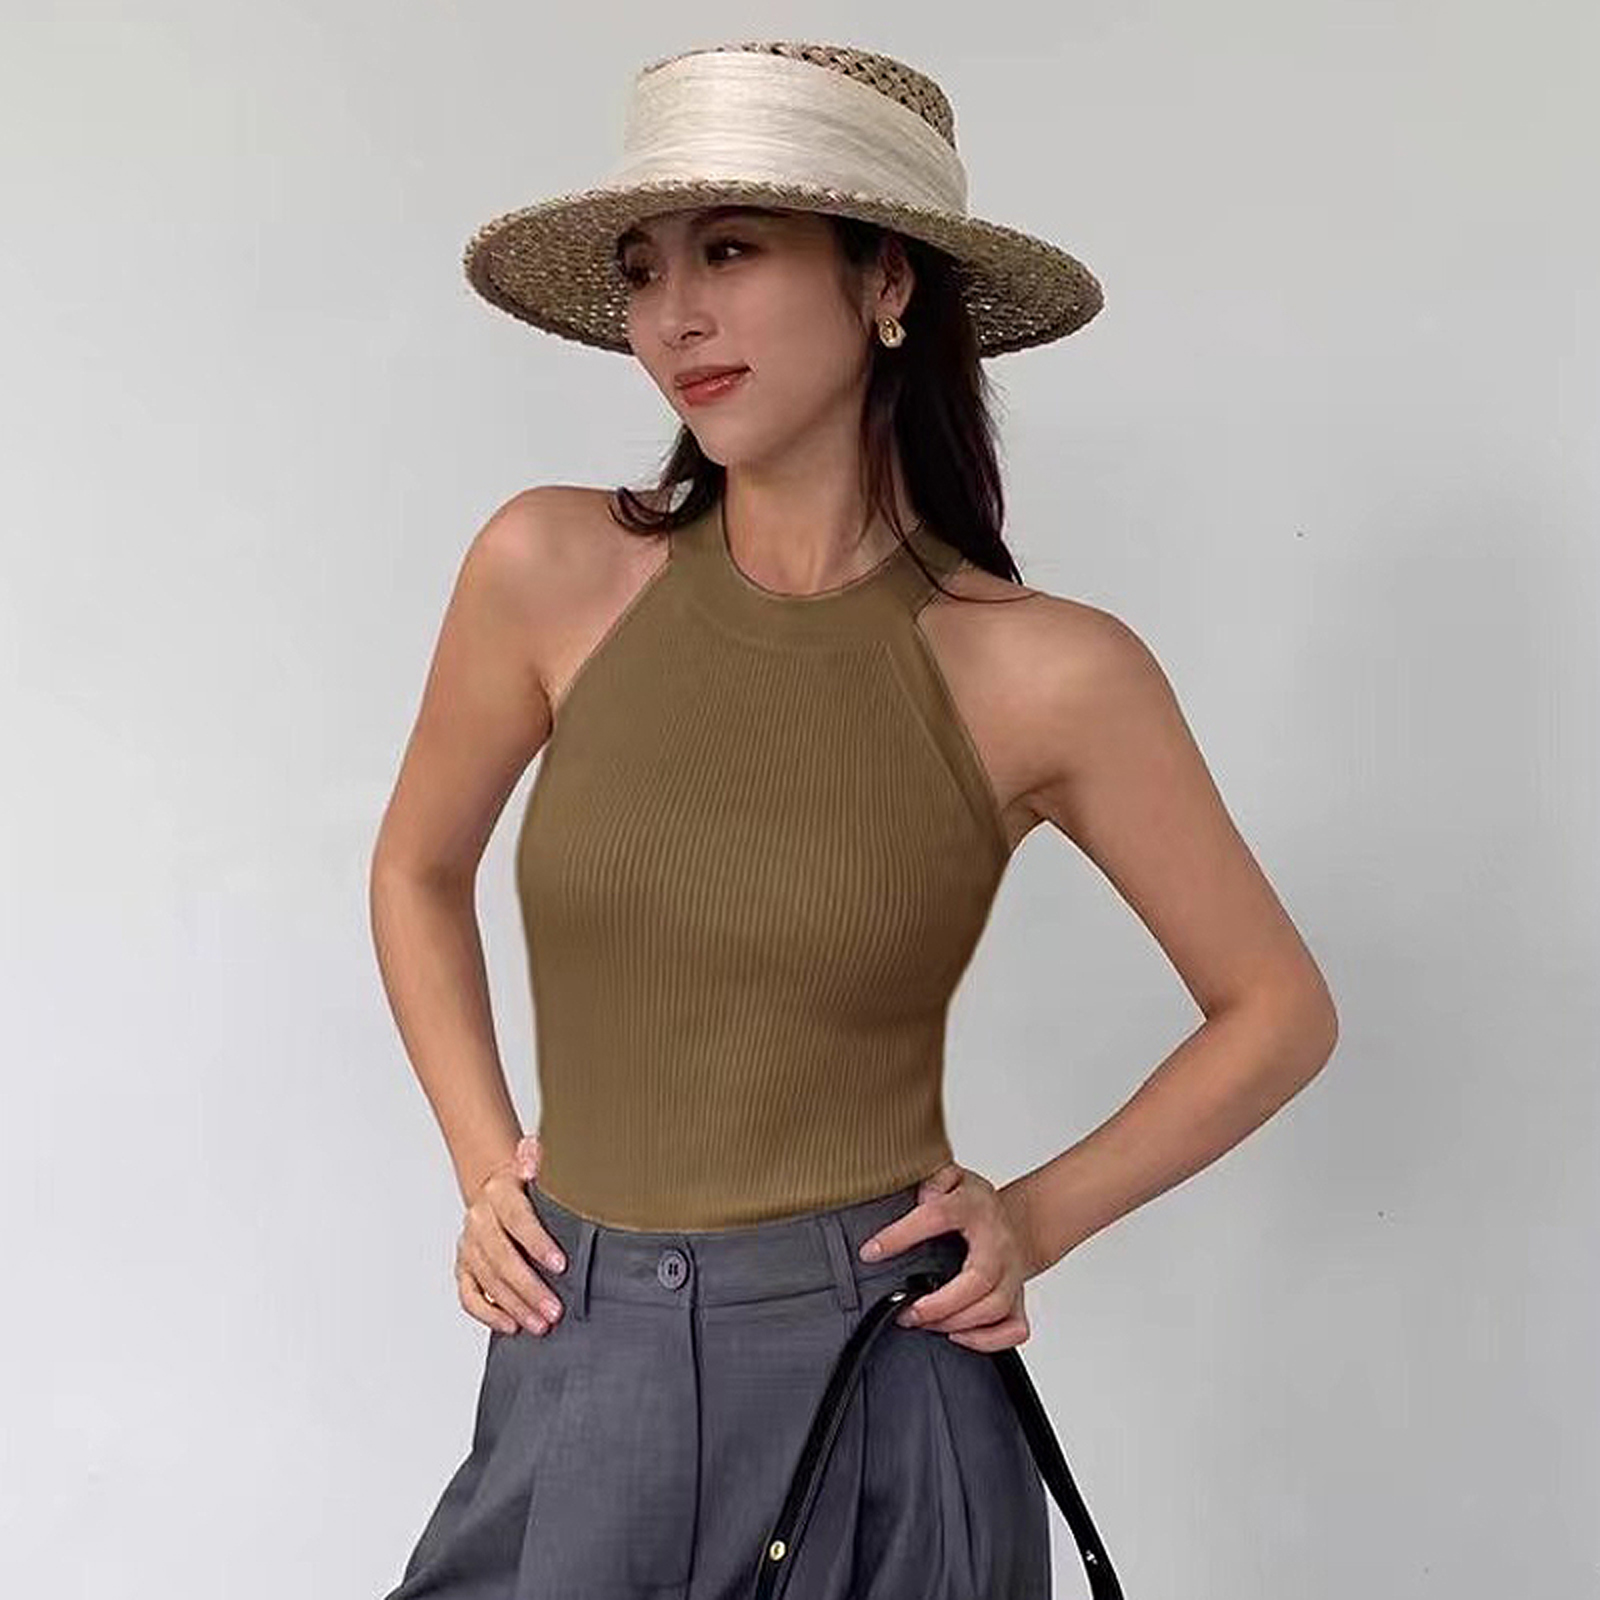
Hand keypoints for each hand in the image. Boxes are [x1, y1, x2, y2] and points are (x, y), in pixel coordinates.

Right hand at [455, 1134, 568, 1336]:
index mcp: (498, 1193)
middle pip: (502, 1258)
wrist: (497, 1190)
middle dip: (530, 1287)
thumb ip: (536, 1159)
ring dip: (515, 1306)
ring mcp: (469, 1246)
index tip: (560, 1265)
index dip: (538, 1243)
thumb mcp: (535, 1168)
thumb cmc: (526, 1186)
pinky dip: (488, 1313)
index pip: (517, 1219)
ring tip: (542, 1324)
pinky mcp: (463, 1267)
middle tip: (555, 1309)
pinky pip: (469, 1295)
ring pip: (488, 1280)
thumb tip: (533, 1148)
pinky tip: (512, 1326)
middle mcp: (479, 1220)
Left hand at [856, 1162, 1035, 1352]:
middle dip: (940, 1303)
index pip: (938, 1216)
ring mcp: (1012, 1273)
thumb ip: (934, 1179)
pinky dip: (987, 1340)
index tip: (871, 1252)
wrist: (1020, 1220)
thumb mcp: (953, 1177)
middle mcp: (998, 1242)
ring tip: (921, 1322)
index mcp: (975, 1206)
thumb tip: (922, 1195)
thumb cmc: (977, 1204)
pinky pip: (1014, 1329)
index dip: (902, 1235)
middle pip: (979, 1278)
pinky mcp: (1018, 1299)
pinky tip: (958, 1335)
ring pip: (995, 1308)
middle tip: (906, 1312)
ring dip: (956, 1322)